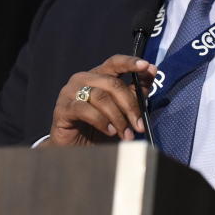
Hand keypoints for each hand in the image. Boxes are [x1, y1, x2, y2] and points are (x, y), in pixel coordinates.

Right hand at [42, 55, 156, 146]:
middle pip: (112, 84)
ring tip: (126, 134)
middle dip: (130, 105)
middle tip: (140, 126)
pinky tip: (110, 132)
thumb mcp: (123, 110)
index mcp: (98, 75)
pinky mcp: (62, 109)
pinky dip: (102, 121)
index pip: (115, 62)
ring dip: (118, 118)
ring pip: (100, 97)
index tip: (146, 66)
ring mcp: (70, 92)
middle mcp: (82, 79)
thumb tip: (151, 69)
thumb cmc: (101, 128)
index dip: (130, 62)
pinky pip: (85, 110)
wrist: (77, 152)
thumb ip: (136, 91)